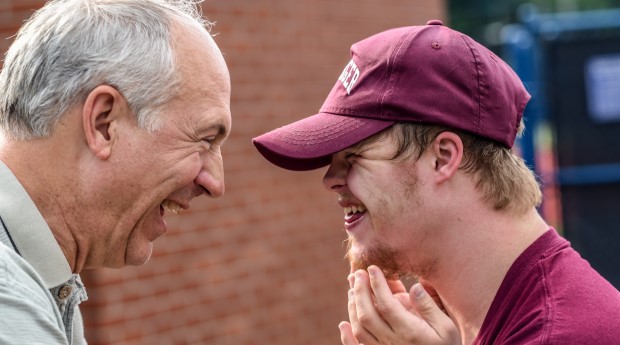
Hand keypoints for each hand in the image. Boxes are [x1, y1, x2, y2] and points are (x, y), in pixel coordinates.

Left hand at [339, 266, 459, 344]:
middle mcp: (393, 341)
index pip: (387, 305)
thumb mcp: (447, 327)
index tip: (372, 268)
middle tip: (357, 273)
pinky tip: (342, 324)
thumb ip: (430, 307)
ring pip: (360, 329)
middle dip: (360, 291)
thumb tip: (414, 287)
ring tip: (352, 289)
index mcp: (410, 331)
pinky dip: (347, 337)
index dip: (377, 285)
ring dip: (353, 307)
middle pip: (367, 315)